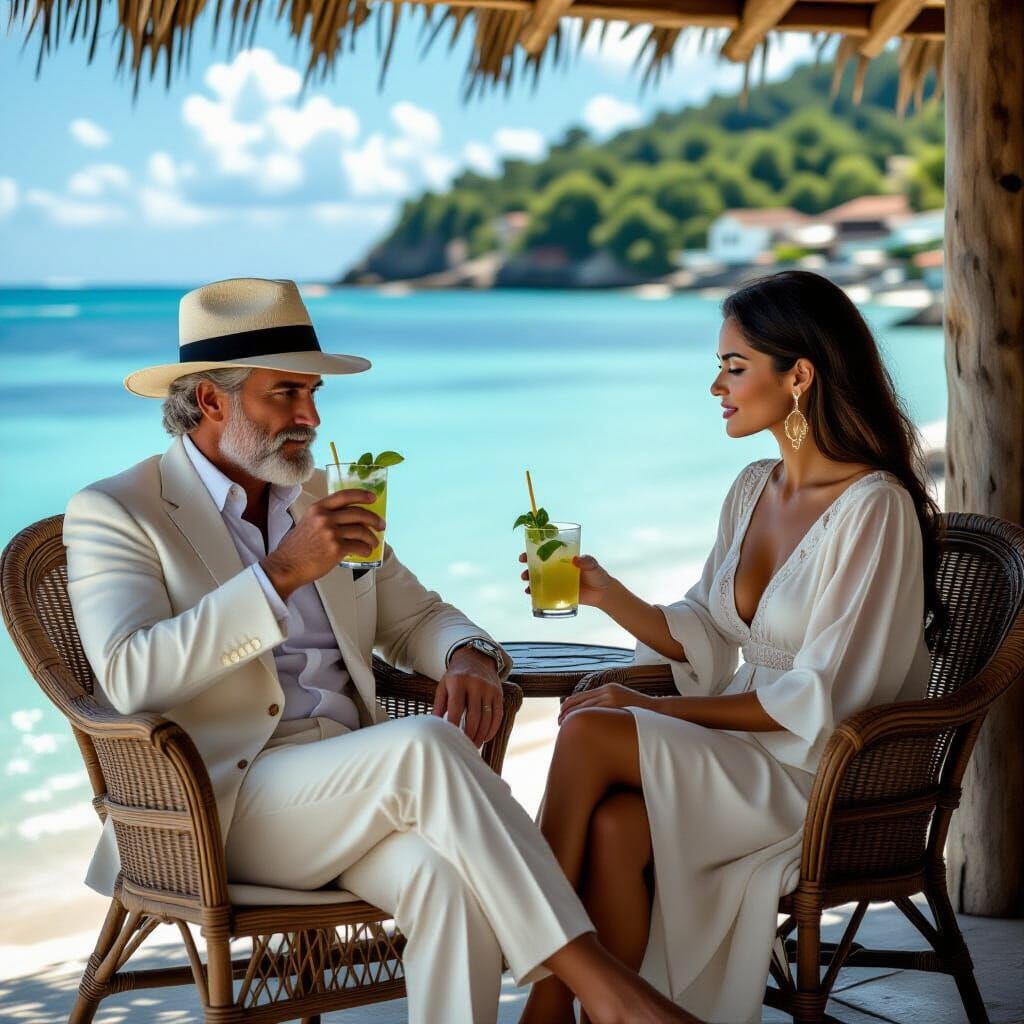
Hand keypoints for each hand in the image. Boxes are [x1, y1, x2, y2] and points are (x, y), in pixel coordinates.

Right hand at [261, 489, 384, 599]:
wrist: (286, 566)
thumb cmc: (296, 548)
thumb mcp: (307, 523)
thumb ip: (325, 517)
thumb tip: (349, 519)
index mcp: (318, 508)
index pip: (344, 495)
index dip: (361, 495)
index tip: (372, 498)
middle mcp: (325, 517)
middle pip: (358, 513)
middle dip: (373, 519)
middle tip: (381, 525)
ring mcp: (331, 533)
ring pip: (361, 531)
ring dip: (371, 537)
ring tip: (374, 542)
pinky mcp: (336, 549)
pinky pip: (358, 546)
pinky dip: (365, 549)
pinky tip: (366, 552)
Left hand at [433, 647, 503, 746]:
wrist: (476, 658)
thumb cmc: (455, 676)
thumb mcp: (443, 685)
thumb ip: (439, 705)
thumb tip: (434, 725)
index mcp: (458, 682)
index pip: (456, 708)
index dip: (453, 725)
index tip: (450, 739)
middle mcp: (475, 684)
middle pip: (474, 716)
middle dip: (469, 735)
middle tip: (465, 747)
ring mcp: (489, 689)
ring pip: (487, 717)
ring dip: (481, 735)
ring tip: (474, 745)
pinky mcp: (499, 693)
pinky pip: (498, 715)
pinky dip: (492, 729)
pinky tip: (485, 737)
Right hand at [518, 552, 615, 607]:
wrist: (603, 593)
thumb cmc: (597, 575)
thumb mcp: (593, 565)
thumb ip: (587, 561)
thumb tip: (576, 559)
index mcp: (562, 559)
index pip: (545, 552)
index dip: (532, 552)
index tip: (525, 555)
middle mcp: (557, 569)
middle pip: (537, 565)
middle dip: (527, 567)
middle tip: (524, 571)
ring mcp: (557, 581)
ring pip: (538, 579)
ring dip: (529, 580)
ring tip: (527, 583)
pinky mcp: (558, 593)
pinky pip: (544, 593)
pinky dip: (535, 593)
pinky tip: (530, 594)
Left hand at [558, 682, 656, 724]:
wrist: (658, 712)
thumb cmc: (639, 713)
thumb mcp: (621, 703)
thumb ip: (607, 705)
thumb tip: (591, 716)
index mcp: (607, 688)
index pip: (582, 696)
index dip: (569, 706)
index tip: (561, 715)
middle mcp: (607, 690)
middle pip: (580, 700)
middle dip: (566, 711)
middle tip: (558, 723)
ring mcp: (611, 697)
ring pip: (585, 707)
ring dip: (572, 717)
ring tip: (564, 727)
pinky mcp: (615, 704)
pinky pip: (594, 712)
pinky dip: (584, 718)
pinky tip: (577, 726)